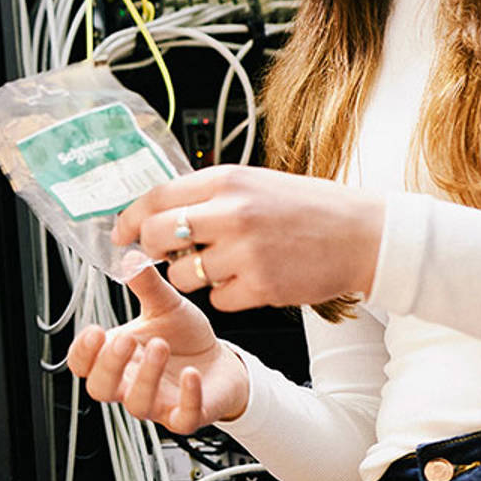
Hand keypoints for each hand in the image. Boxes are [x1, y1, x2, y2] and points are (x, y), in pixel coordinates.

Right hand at [66, 264, 249, 431]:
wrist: (222, 362)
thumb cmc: (185, 338)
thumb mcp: (166, 305)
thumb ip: (146, 285)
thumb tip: (130, 258)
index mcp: (119, 357)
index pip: (82, 364)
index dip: (83, 352)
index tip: (95, 331)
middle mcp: (131, 383)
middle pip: (100, 389)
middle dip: (109, 365)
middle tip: (127, 339)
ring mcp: (157, 403)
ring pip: (137, 404)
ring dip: (146, 377)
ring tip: (162, 346)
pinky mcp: (186, 415)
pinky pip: (180, 417)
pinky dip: (186, 397)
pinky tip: (191, 374)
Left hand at [113, 165, 385, 310]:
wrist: (360, 234)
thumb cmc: (308, 208)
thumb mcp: (253, 183)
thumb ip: (208, 195)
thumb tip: (159, 211)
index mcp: (226, 180)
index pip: (156, 197)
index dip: (129, 218)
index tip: (120, 233)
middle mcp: (230, 212)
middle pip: (159, 236)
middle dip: (154, 250)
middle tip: (166, 254)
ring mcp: (244, 251)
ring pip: (185, 275)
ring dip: (195, 276)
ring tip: (225, 265)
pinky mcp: (259, 285)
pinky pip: (219, 299)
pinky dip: (229, 296)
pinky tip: (251, 279)